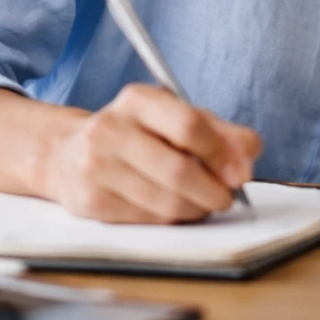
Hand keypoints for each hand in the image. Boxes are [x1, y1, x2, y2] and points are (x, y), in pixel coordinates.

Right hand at [42, 83, 261, 222]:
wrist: (68, 153)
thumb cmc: (136, 133)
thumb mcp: (177, 117)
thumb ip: (221, 132)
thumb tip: (251, 152)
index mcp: (138, 99)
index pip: (188, 126)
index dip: (220, 153)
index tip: (240, 170)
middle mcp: (112, 129)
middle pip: (178, 170)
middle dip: (213, 190)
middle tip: (227, 196)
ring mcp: (97, 168)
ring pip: (165, 201)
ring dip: (197, 208)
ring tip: (206, 203)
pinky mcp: (91, 203)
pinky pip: (147, 219)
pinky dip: (173, 219)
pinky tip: (178, 209)